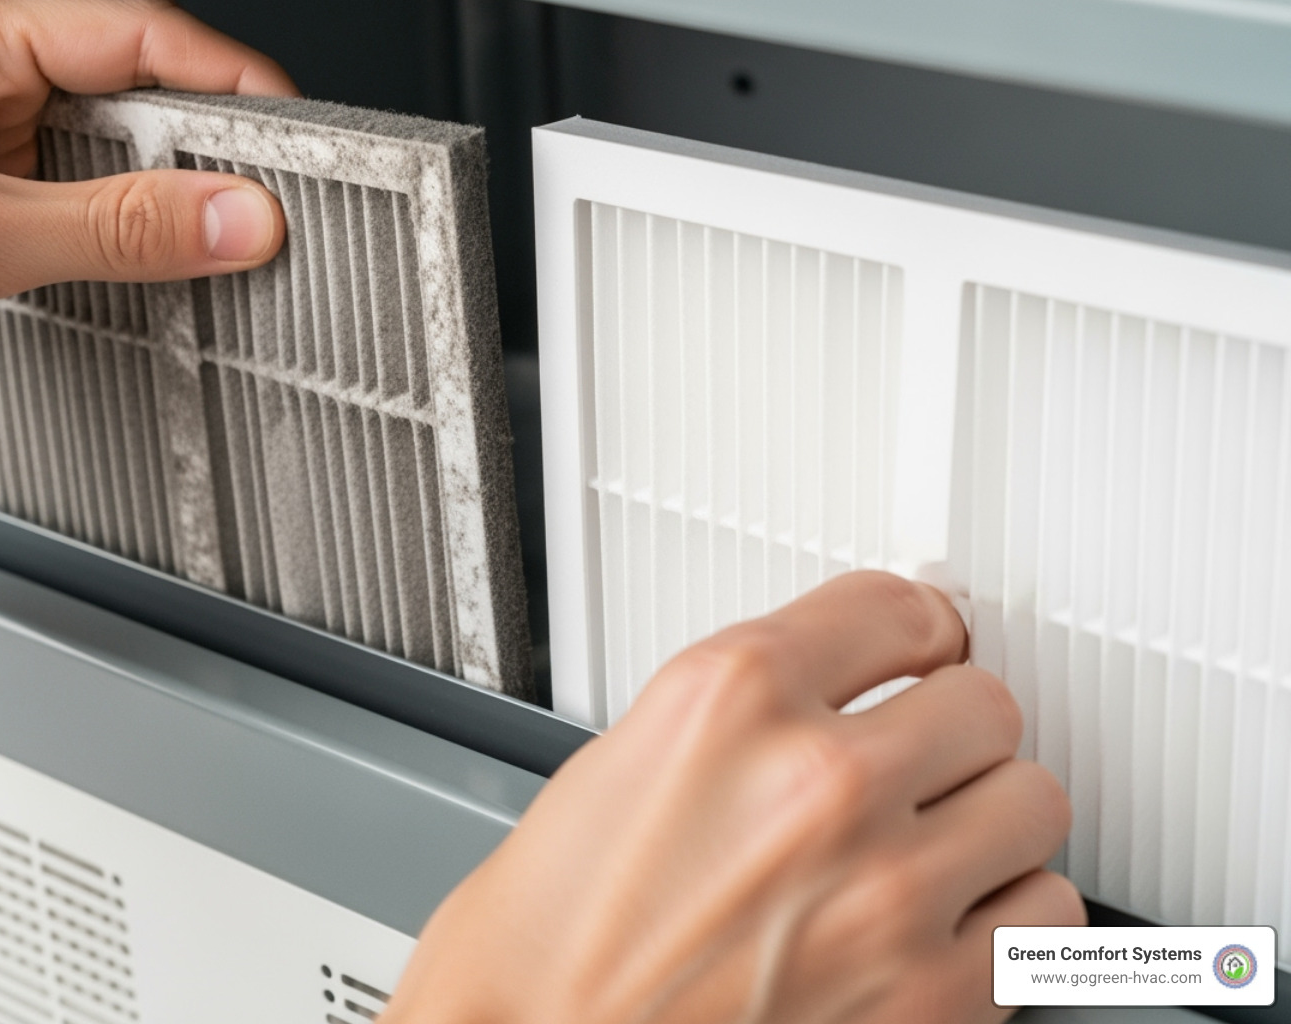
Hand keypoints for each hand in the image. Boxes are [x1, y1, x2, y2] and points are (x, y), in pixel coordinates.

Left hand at [0, 0, 294, 458]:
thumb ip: (118, 227)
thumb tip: (234, 216)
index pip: (133, 32)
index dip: (225, 81)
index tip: (294, 137)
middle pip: (131, 90)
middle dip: (202, 148)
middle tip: (262, 204)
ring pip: (111, 155)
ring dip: (163, 202)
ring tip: (216, 243)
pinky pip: (82, 210)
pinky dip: (127, 240)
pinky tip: (154, 268)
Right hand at [383, 572, 1083, 1023]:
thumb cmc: (547, 938)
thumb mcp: (624, 756)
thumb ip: (749, 706)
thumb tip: (838, 688)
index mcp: (730, 700)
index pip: (898, 607)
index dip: (915, 628)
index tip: (924, 647)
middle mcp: (819, 782)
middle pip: (986, 702)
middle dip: (950, 730)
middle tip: (918, 757)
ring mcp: (885, 895)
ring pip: (1033, 805)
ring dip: (988, 822)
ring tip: (933, 842)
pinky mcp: (928, 1003)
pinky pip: (1044, 921)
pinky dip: (1004, 920)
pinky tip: (946, 920)